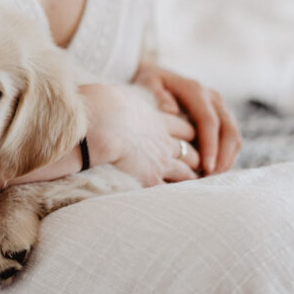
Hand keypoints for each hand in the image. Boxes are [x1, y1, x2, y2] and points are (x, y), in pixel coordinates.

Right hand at [80, 83, 197, 185]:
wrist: (98, 125)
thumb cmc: (101, 106)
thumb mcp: (118, 95)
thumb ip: (124, 102)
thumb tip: (114, 100)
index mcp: (156, 119)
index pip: (182, 127)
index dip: (187, 133)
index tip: (189, 139)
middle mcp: (163, 141)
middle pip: (189, 150)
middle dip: (194, 157)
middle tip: (194, 165)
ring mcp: (160, 161)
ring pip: (186, 172)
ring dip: (188, 177)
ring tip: (189, 184)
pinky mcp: (150, 179)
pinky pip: (168, 189)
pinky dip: (171, 193)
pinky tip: (172, 198)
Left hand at [133, 62, 240, 174]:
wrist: (154, 78)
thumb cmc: (147, 85)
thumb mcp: (147, 84)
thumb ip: (157, 96)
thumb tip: (172, 111)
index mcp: (196, 90)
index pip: (209, 121)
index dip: (210, 146)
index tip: (206, 167)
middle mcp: (212, 98)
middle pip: (229, 131)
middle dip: (223, 157)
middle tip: (209, 178)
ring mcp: (220, 108)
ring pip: (234, 137)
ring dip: (226, 160)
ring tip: (209, 178)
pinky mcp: (222, 118)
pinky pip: (231, 140)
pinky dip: (225, 157)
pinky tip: (211, 171)